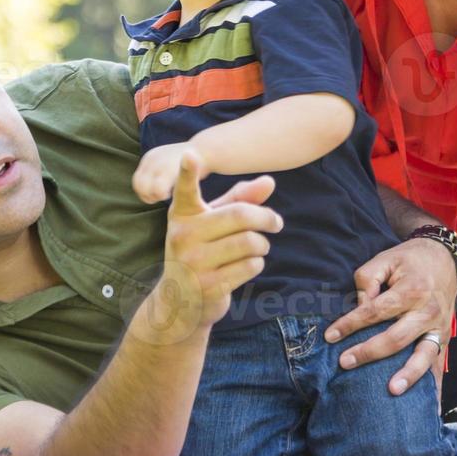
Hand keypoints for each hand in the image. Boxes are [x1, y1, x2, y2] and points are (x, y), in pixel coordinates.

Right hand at [135, 149, 281, 342]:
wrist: (181, 301)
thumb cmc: (202, 251)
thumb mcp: (214, 222)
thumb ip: (240, 199)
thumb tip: (269, 181)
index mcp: (182, 215)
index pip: (185, 190)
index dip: (187, 172)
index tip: (191, 154)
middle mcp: (183, 235)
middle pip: (240, 215)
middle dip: (266, 218)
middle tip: (276, 222)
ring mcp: (194, 262)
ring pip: (250, 241)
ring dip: (263, 244)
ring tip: (259, 247)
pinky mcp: (209, 285)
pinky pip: (250, 265)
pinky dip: (257, 263)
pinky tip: (247, 265)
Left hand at [323, 237, 456, 394]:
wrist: (446, 259)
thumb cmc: (409, 260)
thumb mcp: (385, 259)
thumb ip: (367, 280)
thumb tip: (358, 307)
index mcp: (411, 289)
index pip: (375, 311)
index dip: (351, 324)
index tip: (330, 336)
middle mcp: (427, 311)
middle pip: (396, 337)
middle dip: (369, 352)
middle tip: (344, 363)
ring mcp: (439, 327)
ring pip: (422, 355)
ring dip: (408, 375)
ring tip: (391, 390)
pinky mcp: (444, 338)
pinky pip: (437, 363)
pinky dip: (433, 384)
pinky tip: (428, 406)